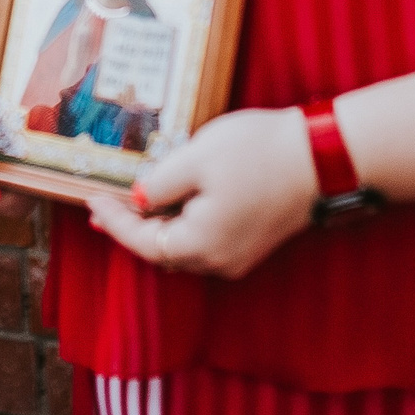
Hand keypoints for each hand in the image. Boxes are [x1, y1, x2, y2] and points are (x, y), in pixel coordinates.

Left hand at [79, 106, 315, 279]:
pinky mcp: (253, 241)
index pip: (143, 243)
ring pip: (184, 247)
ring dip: (156, 226)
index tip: (91, 201)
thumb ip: (159, 184)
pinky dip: (182, 224)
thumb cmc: (259, 154)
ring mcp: (240, 255)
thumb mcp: (195, 159)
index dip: (114, 223)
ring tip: (130, 206)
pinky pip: (206, 240)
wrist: (324, 157)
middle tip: (102, 209)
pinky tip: (172, 203)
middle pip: (162, 251)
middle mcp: (220, 261)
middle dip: (131, 229)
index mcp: (201, 245)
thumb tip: (138, 199)